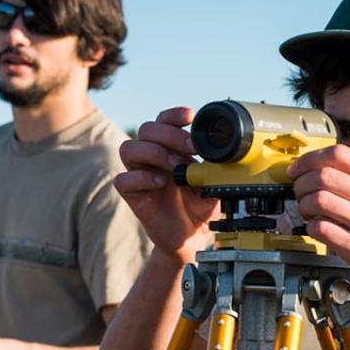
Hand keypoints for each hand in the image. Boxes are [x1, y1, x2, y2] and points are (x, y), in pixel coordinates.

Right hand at [113, 107, 219, 259]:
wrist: (192, 235)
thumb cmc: (200, 204)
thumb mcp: (213, 181)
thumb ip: (215, 165)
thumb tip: (225, 152)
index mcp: (169, 147)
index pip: (163, 120)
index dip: (173, 114)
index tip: (190, 116)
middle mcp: (151, 157)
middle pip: (146, 129)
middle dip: (170, 135)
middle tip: (192, 149)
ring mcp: (140, 174)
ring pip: (128, 148)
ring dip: (154, 152)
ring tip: (175, 166)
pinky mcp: (133, 196)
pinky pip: (123, 180)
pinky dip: (141, 178)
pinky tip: (161, 183)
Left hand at [288, 145, 349, 291]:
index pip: (338, 154)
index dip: (310, 158)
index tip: (298, 168)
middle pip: (323, 176)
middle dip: (301, 183)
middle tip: (298, 191)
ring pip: (318, 201)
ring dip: (303, 205)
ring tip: (306, 211)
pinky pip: (321, 229)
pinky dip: (310, 227)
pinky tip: (315, 227)